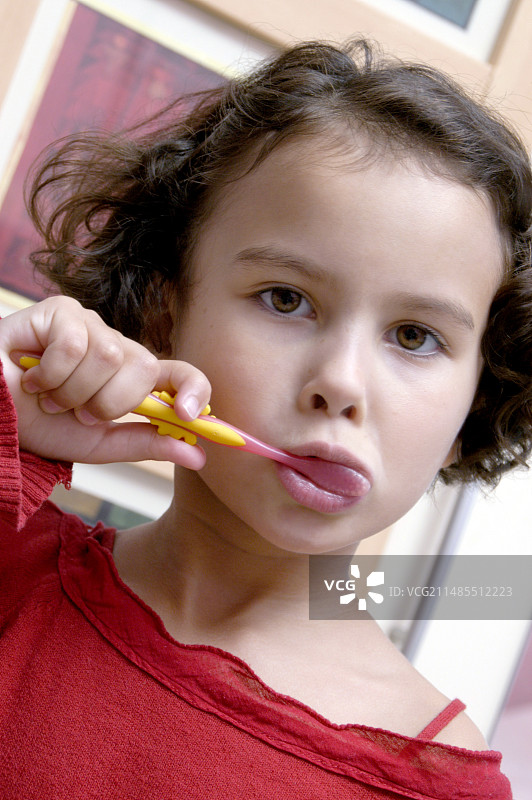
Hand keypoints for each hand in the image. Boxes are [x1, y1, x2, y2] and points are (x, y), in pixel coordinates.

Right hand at [0, 296, 210, 466]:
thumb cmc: (39, 425)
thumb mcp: (98, 444)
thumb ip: (146, 444)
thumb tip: (199, 455)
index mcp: (131, 380)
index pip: (180, 374)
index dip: (194, 390)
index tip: (188, 416)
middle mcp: (116, 348)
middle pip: (144, 367)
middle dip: (107, 403)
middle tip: (76, 412)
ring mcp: (91, 326)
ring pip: (108, 356)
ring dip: (72, 391)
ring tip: (48, 395)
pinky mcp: (62, 311)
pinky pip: (74, 343)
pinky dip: (49, 372)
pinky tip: (31, 375)